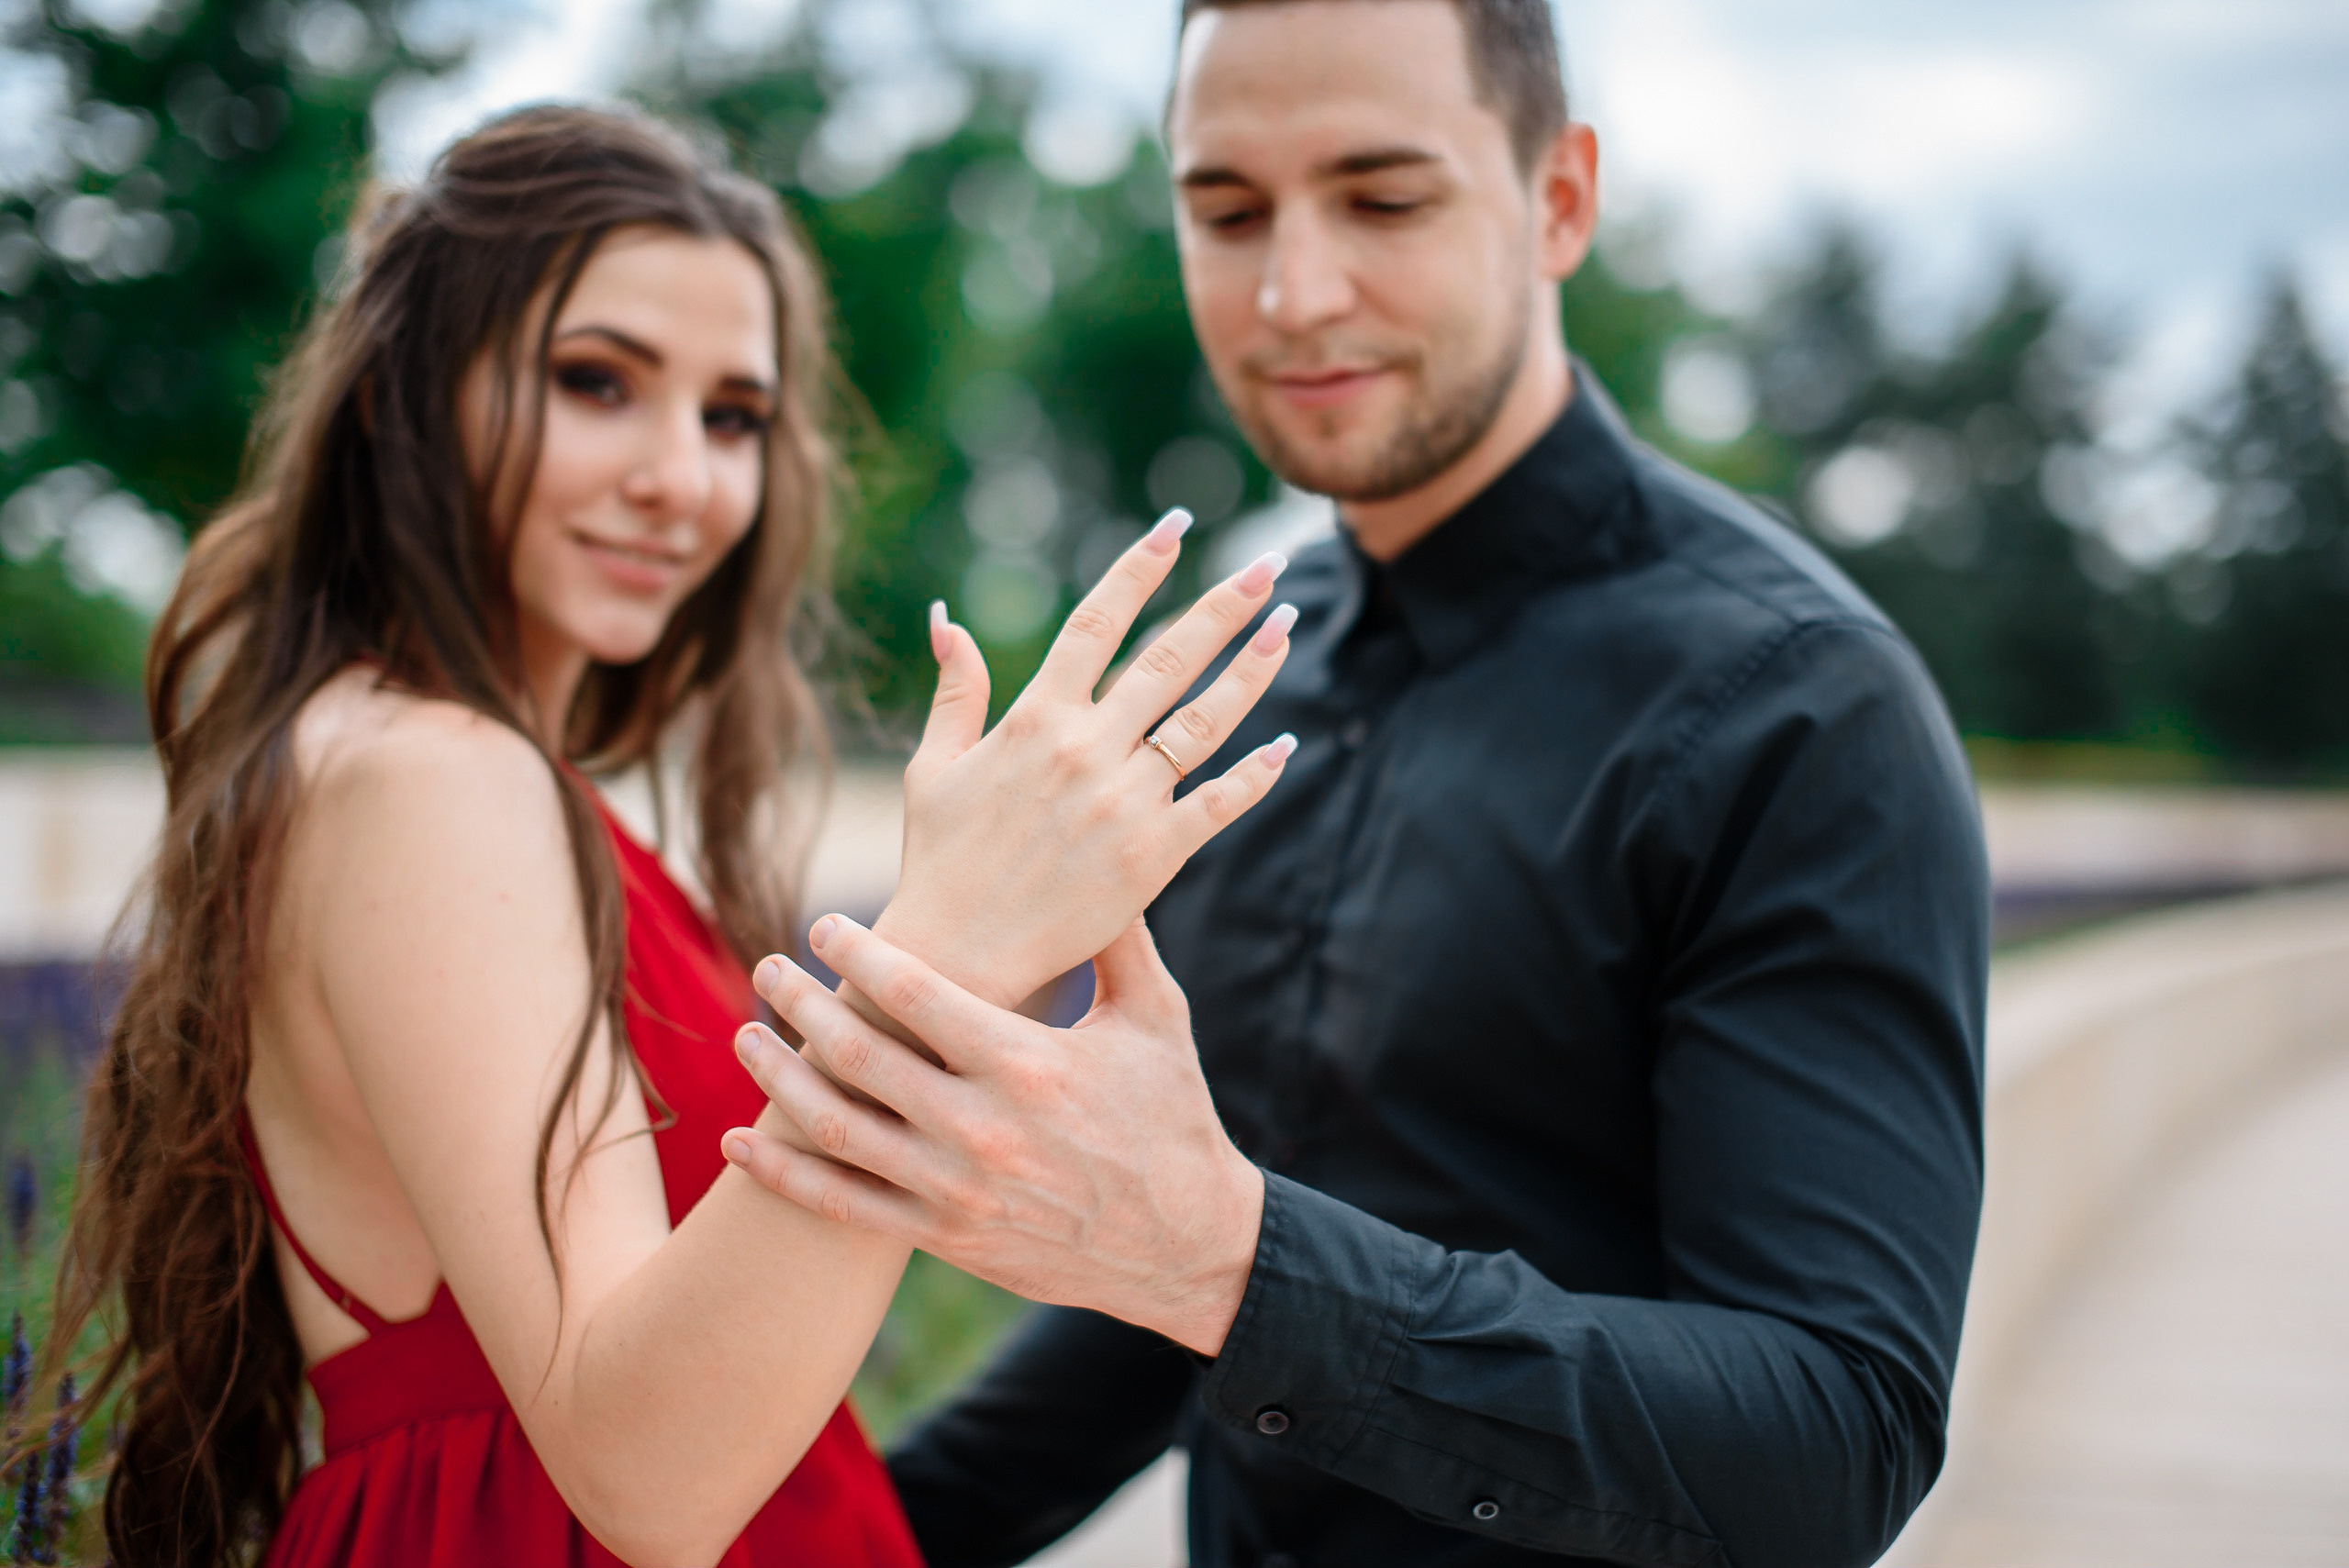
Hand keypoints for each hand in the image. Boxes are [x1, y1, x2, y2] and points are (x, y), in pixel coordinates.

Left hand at [723, 914, 1263, 1356]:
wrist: (1188, 1246)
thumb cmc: (1174, 1117)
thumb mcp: (1157, 1017)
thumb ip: (1116, 937)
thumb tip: (1091, 860)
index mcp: (1026, 1061)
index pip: (915, 992)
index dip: (857, 953)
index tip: (821, 925)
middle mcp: (982, 1126)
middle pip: (858, 1052)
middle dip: (800, 1003)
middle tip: (766, 968)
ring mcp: (957, 1189)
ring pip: (837, 1127)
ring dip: (779, 1078)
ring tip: (746, 1038)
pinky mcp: (947, 1237)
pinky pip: (845, 1205)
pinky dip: (784, 1174)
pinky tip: (742, 1145)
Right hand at [880, 508, 1300, 1009]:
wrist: (956, 956)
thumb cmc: (939, 860)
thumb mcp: (935, 767)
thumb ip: (954, 690)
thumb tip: (947, 618)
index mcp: (1034, 717)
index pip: (1098, 621)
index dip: (1140, 568)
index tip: (1177, 525)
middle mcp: (1085, 749)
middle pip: (1169, 658)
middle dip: (1224, 606)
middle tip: (1267, 566)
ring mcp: (1123, 802)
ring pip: (1205, 721)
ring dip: (1253, 670)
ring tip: (1287, 626)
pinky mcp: (1152, 857)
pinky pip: (1217, 804)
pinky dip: (1255, 774)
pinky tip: (1287, 745)